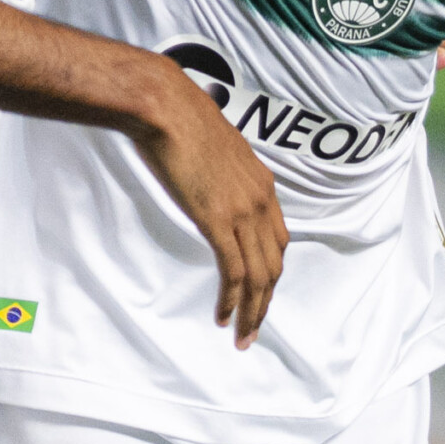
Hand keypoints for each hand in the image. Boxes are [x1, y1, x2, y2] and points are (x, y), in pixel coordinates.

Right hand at [133, 66, 288, 347]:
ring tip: (243, 337)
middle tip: (254, 329)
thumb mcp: (214, 150)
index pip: (277, 239)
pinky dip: (232, 299)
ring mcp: (243, 210)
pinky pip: (233, 271)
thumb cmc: (181, 120)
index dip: (270, 271)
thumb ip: (219, 174)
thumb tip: (208, 183)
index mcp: (262, 183)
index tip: (258, 294)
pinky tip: (224, 317)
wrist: (166, 106)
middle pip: (274, 264)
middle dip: (266, 301)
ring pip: (259, 275)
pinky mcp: (219, 219)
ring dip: (253, 311)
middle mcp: (261, 200)